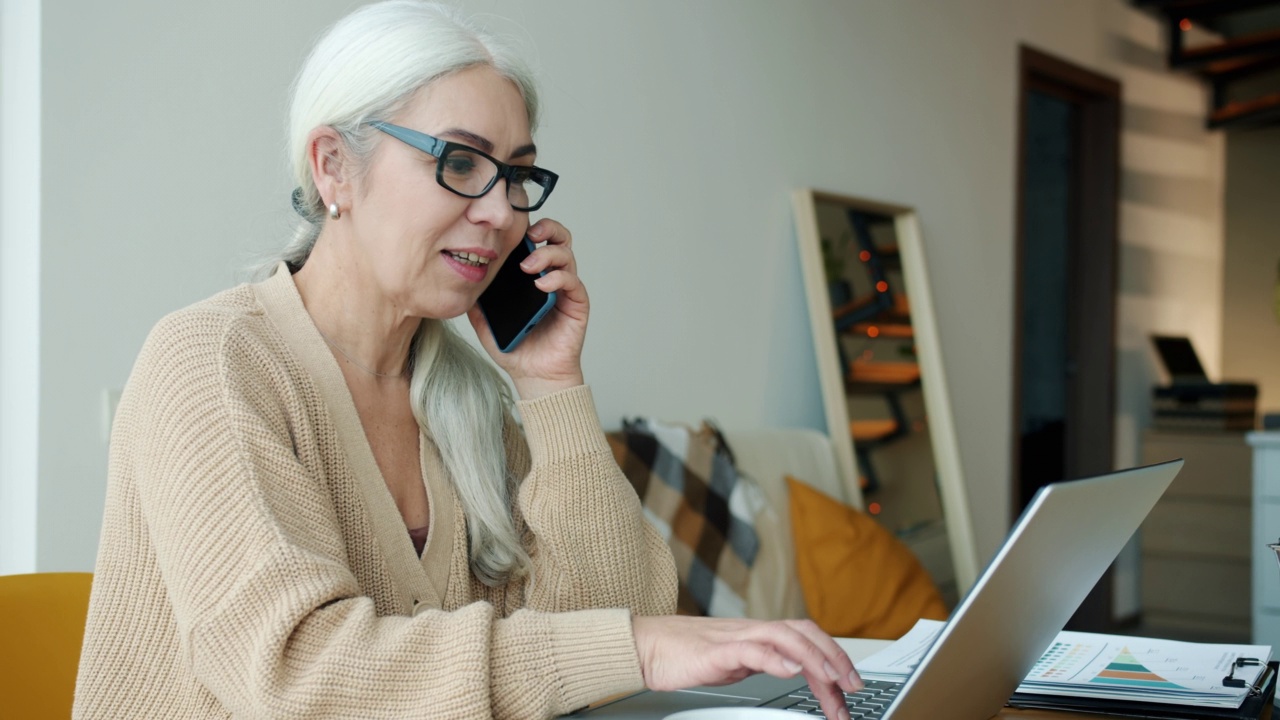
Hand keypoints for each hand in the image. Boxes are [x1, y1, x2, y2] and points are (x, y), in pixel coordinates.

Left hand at [468, 219, 586, 399]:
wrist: (533, 375)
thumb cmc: (515, 347)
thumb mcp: (485, 320)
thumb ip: (476, 300)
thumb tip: (460, 280)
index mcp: (532, 275)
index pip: (536, 240)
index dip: (528, 228)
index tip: (510, 228)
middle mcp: (552, 276)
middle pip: (558, 239)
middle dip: (547, 228)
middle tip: (531, 233)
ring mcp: (566, 290)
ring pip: (567, 255)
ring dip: (548, 254)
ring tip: (528, 266)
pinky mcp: (577, 304)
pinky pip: (573, 282)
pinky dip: (558, 278)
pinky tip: (542, 284)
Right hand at [632, 615, 862, 719]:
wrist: (646, 646)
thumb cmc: (684, 654)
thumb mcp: (734, 662)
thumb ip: (761, 662)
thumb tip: (790, 671)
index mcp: (759, 635)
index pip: (805, 638)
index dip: (832, 656)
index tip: (850, 685)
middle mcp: (752, 631)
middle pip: (804, 632)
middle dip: (834, 657)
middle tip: (853, 686)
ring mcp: (736, 638)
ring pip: (785, 637)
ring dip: (814, 659)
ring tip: (831, 681)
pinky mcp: (716, 650)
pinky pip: (751, 650)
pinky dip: (774, 659)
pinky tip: (789, 671)